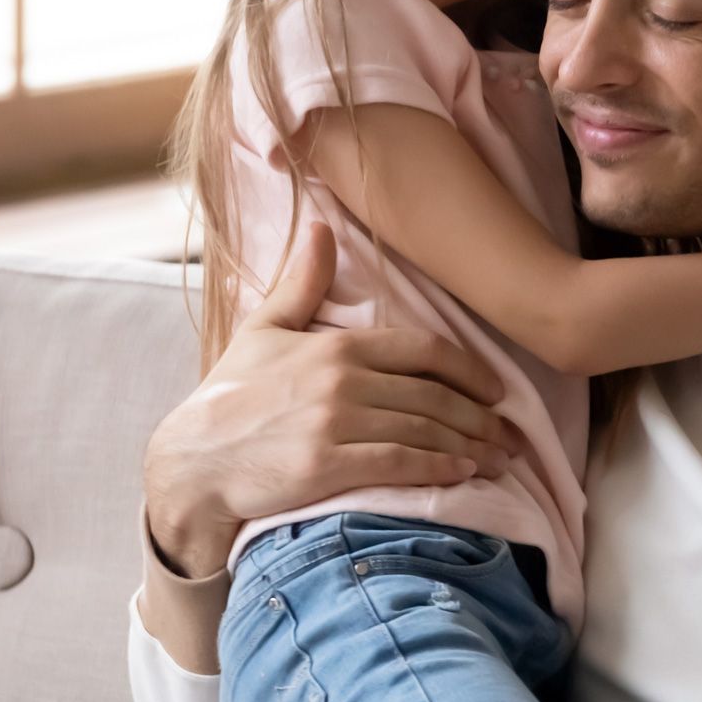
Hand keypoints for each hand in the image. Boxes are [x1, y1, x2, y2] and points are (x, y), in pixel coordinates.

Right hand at [144, 223, 521, 577]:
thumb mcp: (263, 329)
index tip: (496, 390)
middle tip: (509, 435)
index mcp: (338, 345)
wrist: (191, 460)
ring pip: (425, 431)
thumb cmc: (230, 396)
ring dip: (470, 447)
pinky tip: (462, 474)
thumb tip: (319, 226)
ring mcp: (335, 423)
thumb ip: (301, 283)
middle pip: (435, 396)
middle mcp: (343, 380)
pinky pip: (400, 464)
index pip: (425, 351)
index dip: (470, 370)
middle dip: (481, 418)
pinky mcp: (327, 465)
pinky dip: (439, 468)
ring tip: (497, 459)